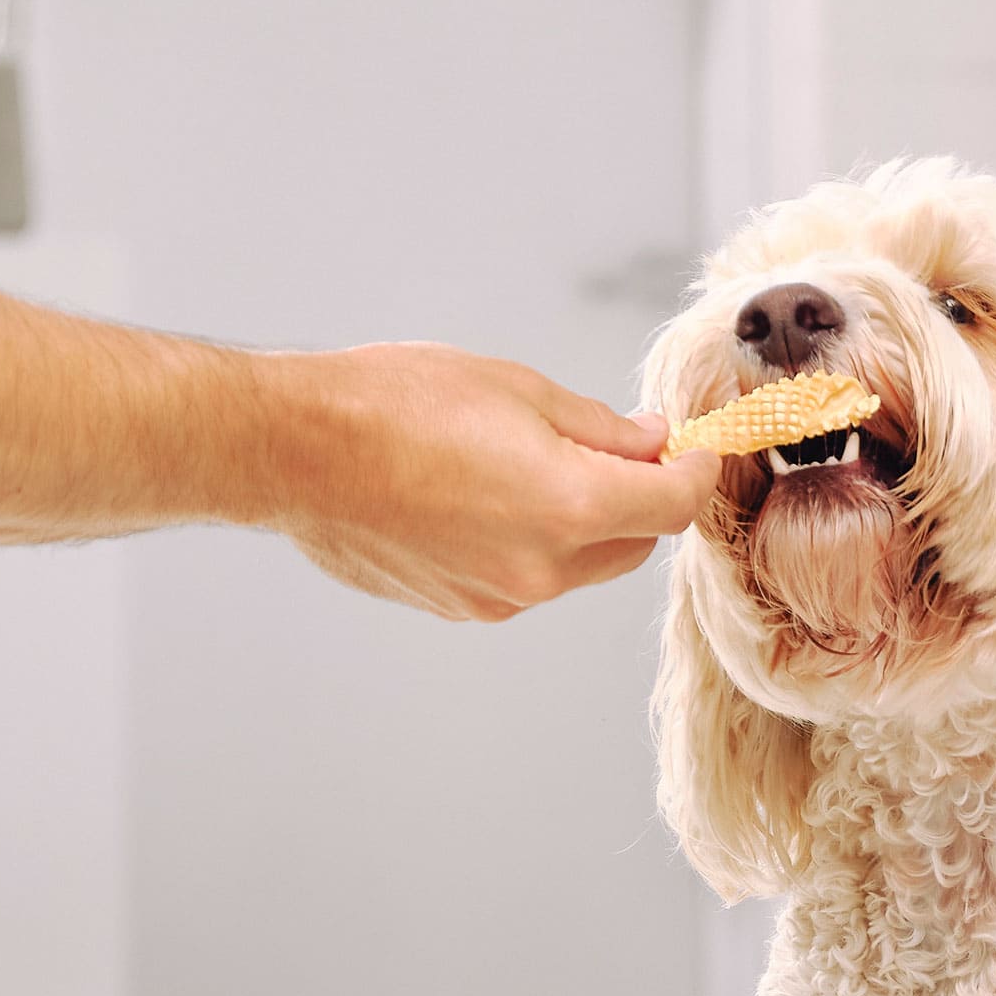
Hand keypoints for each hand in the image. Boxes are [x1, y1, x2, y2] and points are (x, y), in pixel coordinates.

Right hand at [264, 344, 720, 621]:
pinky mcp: (460, 607)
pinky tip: (483, 495)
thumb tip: (649, 441)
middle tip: (617, 447)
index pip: (674, 504)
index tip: (700, 451)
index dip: (698, 472)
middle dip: (639, 498)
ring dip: (581, 522)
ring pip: (579, 564)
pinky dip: (529, 541)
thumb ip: (598, 427)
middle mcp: (543, 568)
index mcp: (570, 506)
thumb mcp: (516, 389)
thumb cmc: (393, 405)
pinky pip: (524, 576)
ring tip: (528, 462)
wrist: (296, 450)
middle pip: (634, 543)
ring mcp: (500, 597)